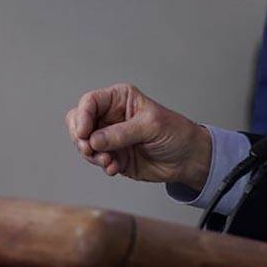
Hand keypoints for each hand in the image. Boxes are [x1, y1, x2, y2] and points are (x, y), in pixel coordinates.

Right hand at [65, 83, 211, 189]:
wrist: (187, 158)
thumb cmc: (175, 133)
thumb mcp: (151, 127)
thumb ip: (122, 133)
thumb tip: (94, 140)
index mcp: (120, 99)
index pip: (90, 102)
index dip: (83, 116)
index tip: (85, 134)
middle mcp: (111, 115)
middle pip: (79, 122)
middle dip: (81, 137)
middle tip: (91, 150)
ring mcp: (109, 136)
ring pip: (83, 143)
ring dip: (92, 155)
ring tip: (109, 161)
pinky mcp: (111, 154)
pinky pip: (95, 159)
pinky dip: (102, 165)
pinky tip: (115, 168)